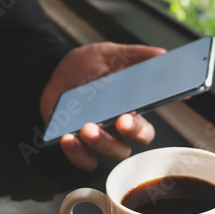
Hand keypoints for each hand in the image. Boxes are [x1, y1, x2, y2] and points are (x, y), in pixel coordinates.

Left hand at [40, 42, 165, 170]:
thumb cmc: (85, 66)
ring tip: (87, 127)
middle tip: (122, 120)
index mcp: (132, 109)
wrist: (52, 73)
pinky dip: (77, 152)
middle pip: (137, 142)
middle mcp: (120, 128)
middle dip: (133, 132)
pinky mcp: (79, 146)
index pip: (148, 125)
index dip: (150, 122)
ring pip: (113, 152)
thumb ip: (135, 55)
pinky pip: (84, 160)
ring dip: (102, 143)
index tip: (139, 115)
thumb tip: (162, 54)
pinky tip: (68, 137)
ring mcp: (101, 138)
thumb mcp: (110, 54)